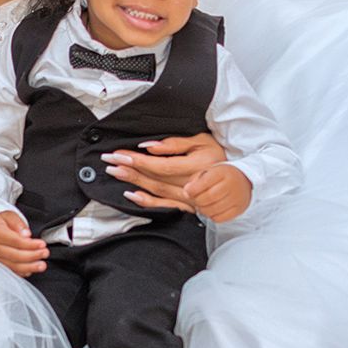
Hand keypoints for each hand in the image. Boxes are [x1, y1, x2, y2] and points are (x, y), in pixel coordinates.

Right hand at [0, 210, 49, 276]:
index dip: (30, 244)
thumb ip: (18, 224)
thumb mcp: (9, 215)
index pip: (16, 241)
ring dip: (30, 267)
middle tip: (45, 253)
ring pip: (13, 266)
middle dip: (33, 256)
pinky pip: (11, 271)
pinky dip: (22, 272)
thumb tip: (27, 235)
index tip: (42, 244)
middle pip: (15, 256)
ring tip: (42, 265)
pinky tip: (32, 270)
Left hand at [101, 131, 226, 213]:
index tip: (120, 154)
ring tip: (116, 173)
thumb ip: (176, 144)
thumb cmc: (218, 156)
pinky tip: (132, 195)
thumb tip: (151, 147)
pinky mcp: (188, 206)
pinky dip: (147, 202)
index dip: (138, 160)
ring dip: (134, 182)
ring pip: (156, 190)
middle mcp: (191, 184)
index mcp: (195, 166)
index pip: (160, 164)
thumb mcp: (202, 141)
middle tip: (110, 162)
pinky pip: (164, 206)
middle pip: (154, 177)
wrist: (237, 179)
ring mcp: (189, 198)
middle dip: (129, 169)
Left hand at [183, 162, 251, 222]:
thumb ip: (196, 179)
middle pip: (208, 198)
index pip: (204, 182)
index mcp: (223, 172)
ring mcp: (236, 198)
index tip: (188, 192)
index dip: (193, 190)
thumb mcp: (209, 171)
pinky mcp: (239, 209)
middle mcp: (231, 184)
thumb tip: (187, 191)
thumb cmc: (223, 176)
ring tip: (203, 204)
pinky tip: (211, 209)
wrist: (244, 180)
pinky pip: (219, 218)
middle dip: (197, 201)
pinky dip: (211, 216)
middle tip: (195, 199)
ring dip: (203, 210)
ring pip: (213, 210)